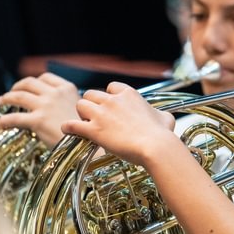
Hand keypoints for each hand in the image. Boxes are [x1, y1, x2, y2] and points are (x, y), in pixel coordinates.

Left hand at [0, 72, 79, 145]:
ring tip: (1, 102)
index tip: (28, 87)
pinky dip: (4, 120)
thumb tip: (52, 108)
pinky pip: (14, 118)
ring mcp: (46, 106)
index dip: (34, 81)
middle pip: (29, 83)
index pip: (46, 77)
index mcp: (67, 88)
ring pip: (18, 96)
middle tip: (11, 93)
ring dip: (7, 98)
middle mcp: (56, 94)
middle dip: (17, 86)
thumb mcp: (80, 109)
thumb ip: (67, 103)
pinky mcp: (38, 121)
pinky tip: (0, 124)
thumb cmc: (86, 131)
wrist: (87, 145)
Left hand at [61, 81, 178, 166]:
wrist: (155, 147)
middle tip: (94, 116)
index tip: (110, 105)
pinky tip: (67, 130)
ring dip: (81, 114)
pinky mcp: (94, 130)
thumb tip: (163, 118)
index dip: (108, 96)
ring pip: (80, 105)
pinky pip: (72, 124)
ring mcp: (102, 114)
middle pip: (91, 94)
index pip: (111, 86)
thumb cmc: (162, 134)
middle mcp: (113, 100)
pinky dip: (68, 127)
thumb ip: (160, 114)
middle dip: (91, 104)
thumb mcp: (166, 118)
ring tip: (84, 123)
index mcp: (129, 94)